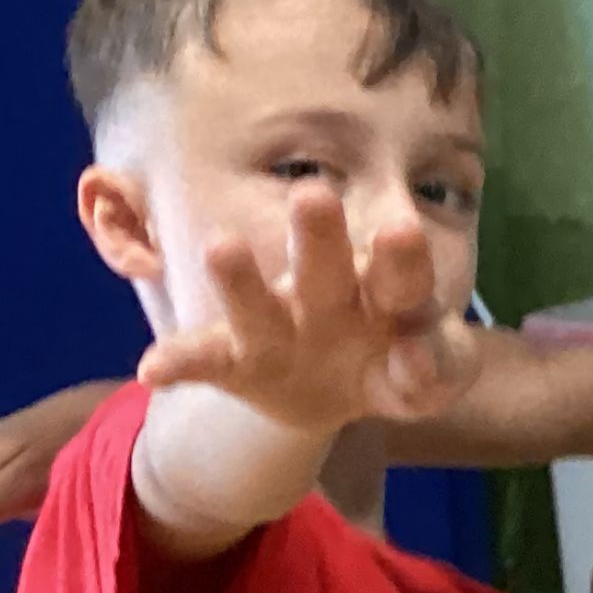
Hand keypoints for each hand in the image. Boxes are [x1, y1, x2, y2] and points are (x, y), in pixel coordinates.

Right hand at [139, 183, 481, 434]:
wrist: (331, 399)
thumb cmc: (393, 369)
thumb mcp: (428, 380)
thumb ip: (438, 367)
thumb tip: (412, 353)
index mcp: (383, 292)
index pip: (401, 272)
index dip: (402, 254)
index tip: (402, 230)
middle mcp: (325, 296)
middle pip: (325, 266)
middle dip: (319, 234)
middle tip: (314, 194)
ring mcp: (277, 326)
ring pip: (258, 304)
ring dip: (239, 279)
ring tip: (220, 247)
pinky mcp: (235, 361)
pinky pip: (203, 358)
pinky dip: (178, 361)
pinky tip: (153, 369)